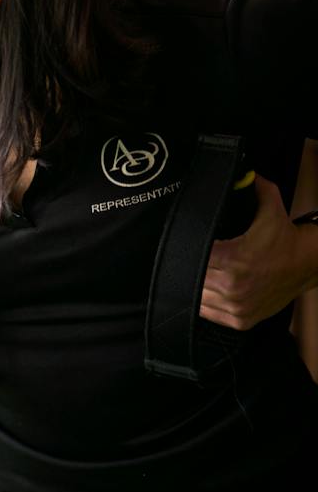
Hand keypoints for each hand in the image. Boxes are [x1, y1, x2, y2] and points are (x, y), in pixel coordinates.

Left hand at [201, 175, 313, 329]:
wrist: (309, 264)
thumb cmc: (285, 238)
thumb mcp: (269, 210)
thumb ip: (254, 188)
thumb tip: (243, 171)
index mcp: (234, 261)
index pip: (193, 258)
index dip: (186, 251)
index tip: (185, 245)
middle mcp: (233, 287)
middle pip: (191, 278)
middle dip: (191, 267)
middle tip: (193, 258)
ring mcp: (236, 307)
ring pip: (197, 297)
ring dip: (197, 286)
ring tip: (204, 273)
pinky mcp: (240, 320)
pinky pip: (209, 313)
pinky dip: (207, 302)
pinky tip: (211, 289)